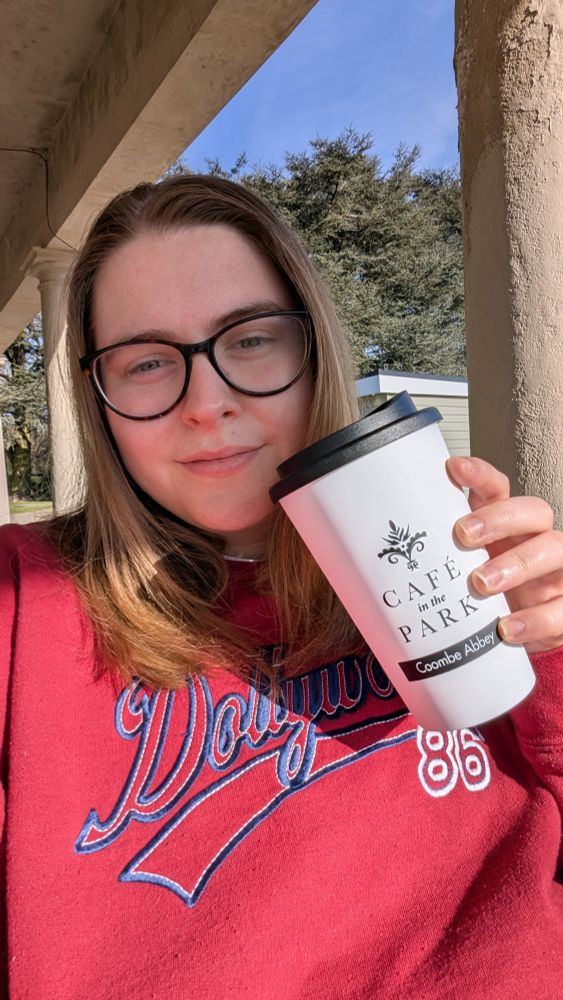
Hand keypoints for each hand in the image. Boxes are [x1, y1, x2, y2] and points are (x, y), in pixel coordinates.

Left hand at [447, 456, 562, 653]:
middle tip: (463, 536)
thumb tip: (368, 559)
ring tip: (480, 584)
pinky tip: (505, 629)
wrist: (512, 643)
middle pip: (534, 511)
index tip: (453, 468)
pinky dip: (534, 619)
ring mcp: (556, 573)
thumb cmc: (481, 602)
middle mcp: (534, 541)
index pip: (499, 489)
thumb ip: (433, 562)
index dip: (481, 475)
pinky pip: (562, 609)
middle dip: (499, 518)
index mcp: (505, 527)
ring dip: (517, 564)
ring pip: (554, 550)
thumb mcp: (456, 577)